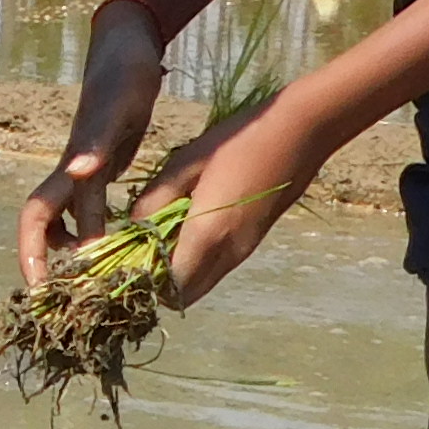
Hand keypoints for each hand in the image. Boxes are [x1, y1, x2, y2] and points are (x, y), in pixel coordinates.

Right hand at [21, 0, 169, 284]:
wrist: (126, 50)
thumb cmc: (125, 75)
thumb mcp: (118, 108)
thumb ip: (96, 140)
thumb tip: (77, 173)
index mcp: (72, 166)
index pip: (38, 218)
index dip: (34, 254)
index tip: (44, 290)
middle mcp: (71, 172)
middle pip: (42, 225)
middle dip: (43, 262)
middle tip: (58, 299)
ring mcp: (83, 170)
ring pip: (62, 220)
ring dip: (68, 250)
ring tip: (88, 280)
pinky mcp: (98, 166)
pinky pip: (83, 208)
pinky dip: (89, 230)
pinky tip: (110, 243)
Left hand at [136, 95, 323, 306]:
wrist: (300, 133)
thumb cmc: (238, 141)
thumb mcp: (186, 162)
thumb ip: (155, 199)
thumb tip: (134, 226)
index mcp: (208, 234)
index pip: (171, 286)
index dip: (145, 280)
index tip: (128, 258)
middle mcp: (229, 253)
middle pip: (187, 295)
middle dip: (160, 283)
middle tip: (141, 251)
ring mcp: (245, 250)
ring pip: (204, 283)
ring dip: (180, 273)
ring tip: (162, 238)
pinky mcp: (254, 242)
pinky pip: (218, 268)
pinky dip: (198, 262)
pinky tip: (188, 229)